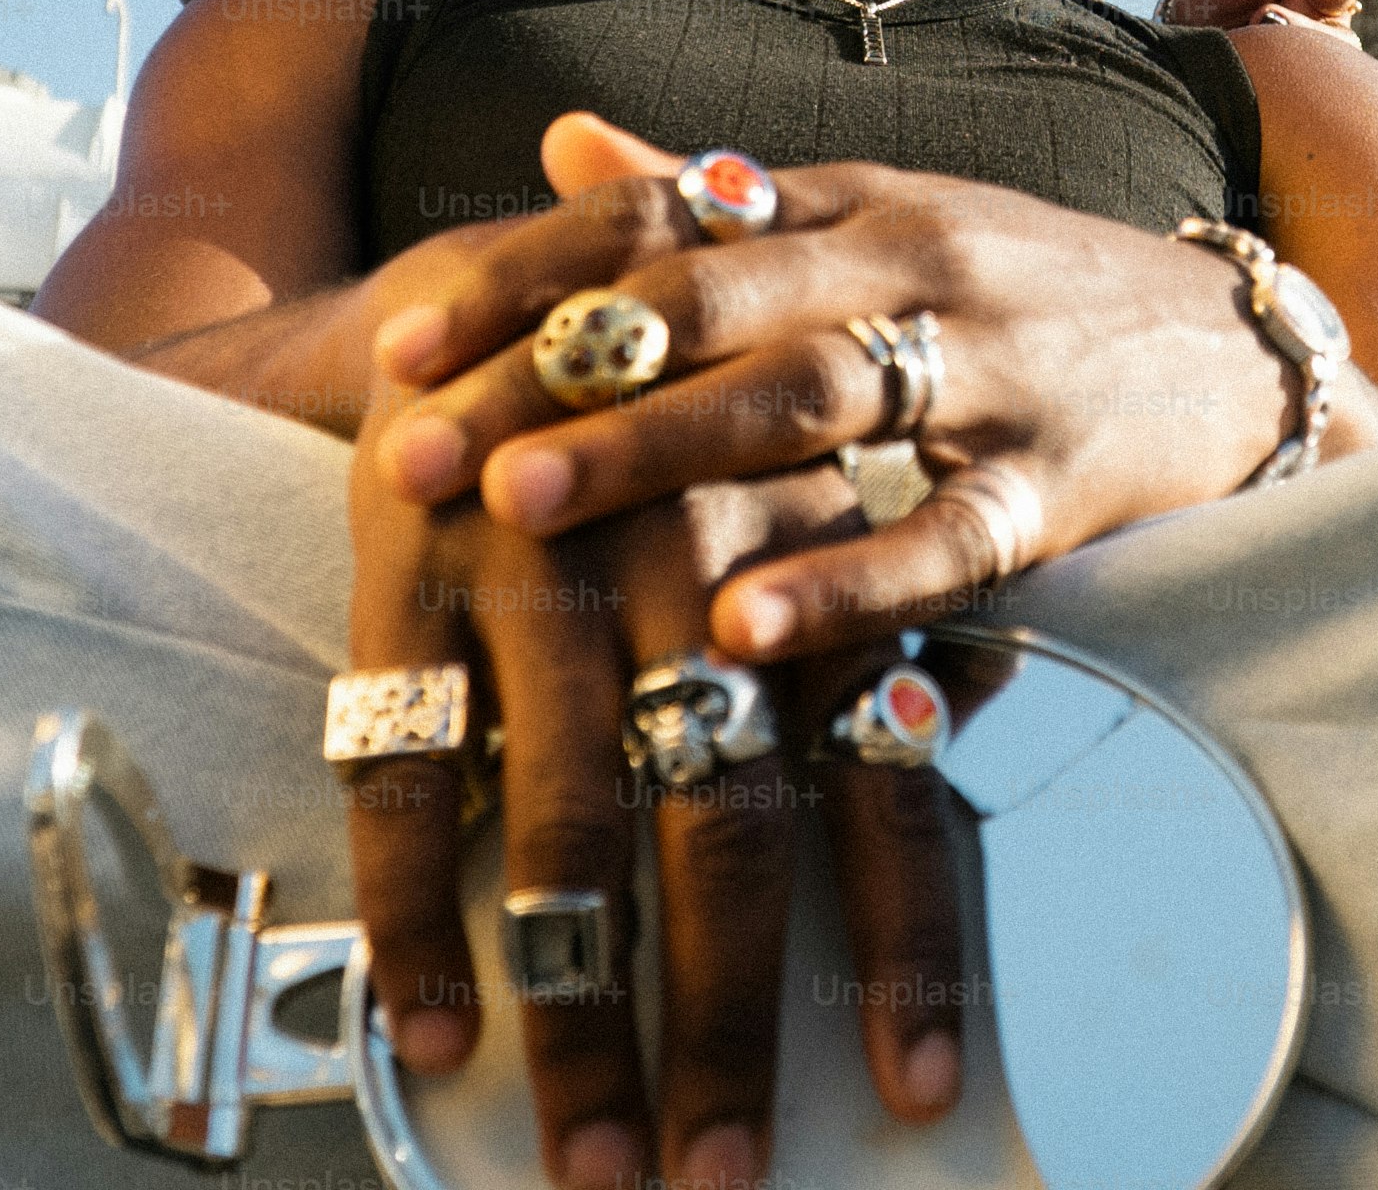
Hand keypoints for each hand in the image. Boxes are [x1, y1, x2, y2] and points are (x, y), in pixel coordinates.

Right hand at [343, 416, 966, 1189]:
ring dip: (579, 1012)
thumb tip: (971, 721)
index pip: (880, 778)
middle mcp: (689, 566)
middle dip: (727, 1021)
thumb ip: (883, 609)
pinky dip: (418, 912)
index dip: (905, 944)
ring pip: (569, 823)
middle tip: (717, 1184)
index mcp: (809, 557)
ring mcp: (543, 572)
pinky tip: (433, 1032)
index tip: (916, 1098)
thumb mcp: (808, 492)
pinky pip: (406, 770)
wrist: (503, 277)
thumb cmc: (687, 418)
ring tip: (593, 1161)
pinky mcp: (412, 576)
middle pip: (726, 825)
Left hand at [373, 119, 1299, 665]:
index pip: (663, 217)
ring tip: (531, 512)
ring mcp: (995, 367)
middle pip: (711, 303)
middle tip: (418, 448)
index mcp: (853, 198)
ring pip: (812, 399)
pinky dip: (845, 580)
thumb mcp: (875, 218)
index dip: (523, 278)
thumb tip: (555, 142)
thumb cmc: (1023, 288)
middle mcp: (914, 258)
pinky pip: (948, 535)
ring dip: (662, 452)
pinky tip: (744, 633)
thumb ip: (717, 195)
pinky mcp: (1067, 481)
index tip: (394, 346)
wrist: (1244, 345)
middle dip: (553, 374)